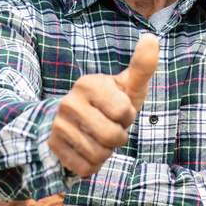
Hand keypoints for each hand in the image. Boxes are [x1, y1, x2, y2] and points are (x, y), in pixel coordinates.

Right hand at [49, 33, 158, 176]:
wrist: (78, 121)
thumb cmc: (112, 101)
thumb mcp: (128, 85)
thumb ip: (142, 66)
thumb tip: (151, 38)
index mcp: (88, 84)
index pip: (124, 112)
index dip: (128, 116)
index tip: (120, 110)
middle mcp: (69, 103)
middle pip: (112, 136)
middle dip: (119, 137)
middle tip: (111, 126)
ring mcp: (58, 126)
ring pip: (99, 155)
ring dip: (107, 151)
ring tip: (100, 138)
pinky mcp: (53, 147)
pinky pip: (85, 168)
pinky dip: (93, 164)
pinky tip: (88, 149)